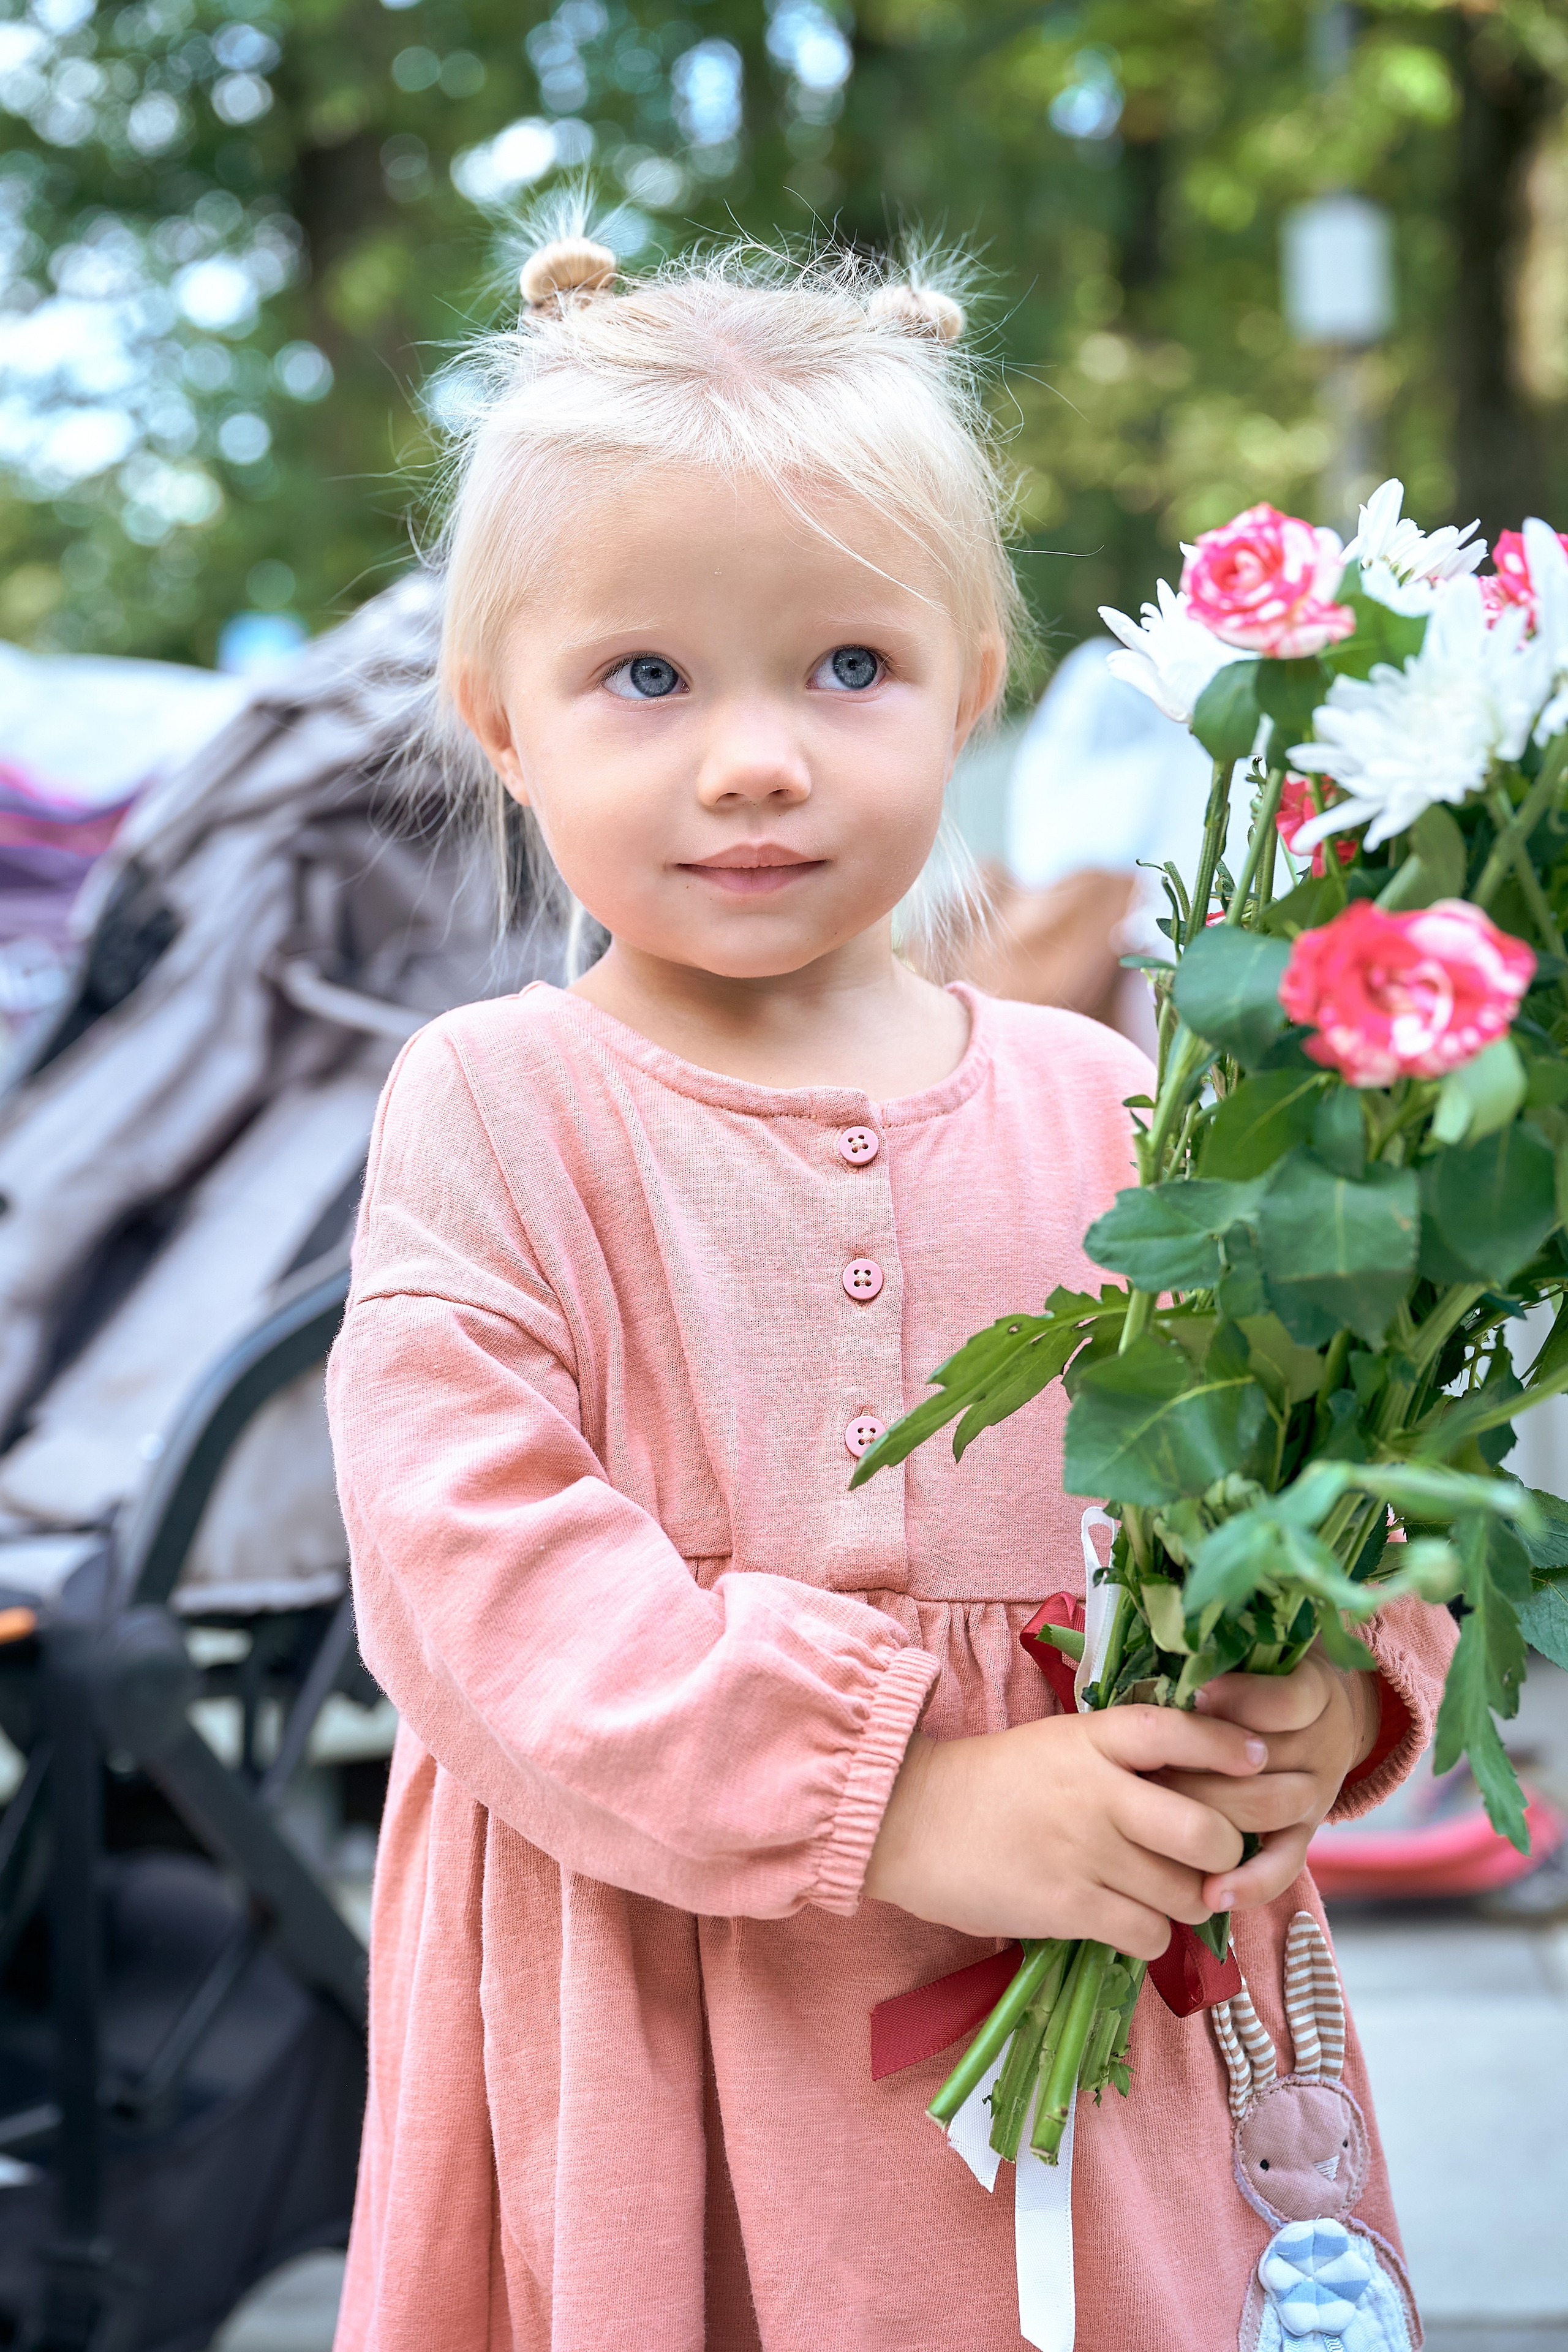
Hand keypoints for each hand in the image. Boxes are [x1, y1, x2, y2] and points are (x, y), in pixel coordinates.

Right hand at [863, 1708, 1267, 1960]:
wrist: (911, 1821)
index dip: (1228, 1746)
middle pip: (1205, 1829)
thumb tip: (1195, 1781)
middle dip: (1223, 1852)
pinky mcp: (1067, 1907)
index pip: (1177, 1733)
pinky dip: (1149, 1935)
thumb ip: (1119, 1757)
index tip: (1258, 1759)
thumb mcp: (1057, 1745)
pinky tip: (1126, 1920)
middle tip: (1209, 1857)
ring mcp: (1083, 1851)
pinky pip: (1146, 1933)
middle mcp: (1096, 1792)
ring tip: (1161, 1893)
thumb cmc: (991, 1783)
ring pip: (1183, 1892)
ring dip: (1185, 1900)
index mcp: (1091, 1740)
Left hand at [1162, 1650, 1380, 1914]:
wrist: (1319, 1717)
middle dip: (1198, 1766)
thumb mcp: (1257, 1656)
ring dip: (1207, 1815)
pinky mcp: (1304, 1836)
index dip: (1238, 1699)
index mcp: (1314, 1692)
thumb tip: (1172, 1663)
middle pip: (1264, 1761)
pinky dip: (1250, 1883)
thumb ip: (1225, 1658)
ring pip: (1265, 1811)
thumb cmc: (1263, 1679)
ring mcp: (1316, 1795)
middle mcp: (1322, 1746)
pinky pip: (1284, 1866)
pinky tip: (1213, 1894)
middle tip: (1144, 1769)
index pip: (1285, 1701)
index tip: (1190, 1695)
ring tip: (1152, 1818)